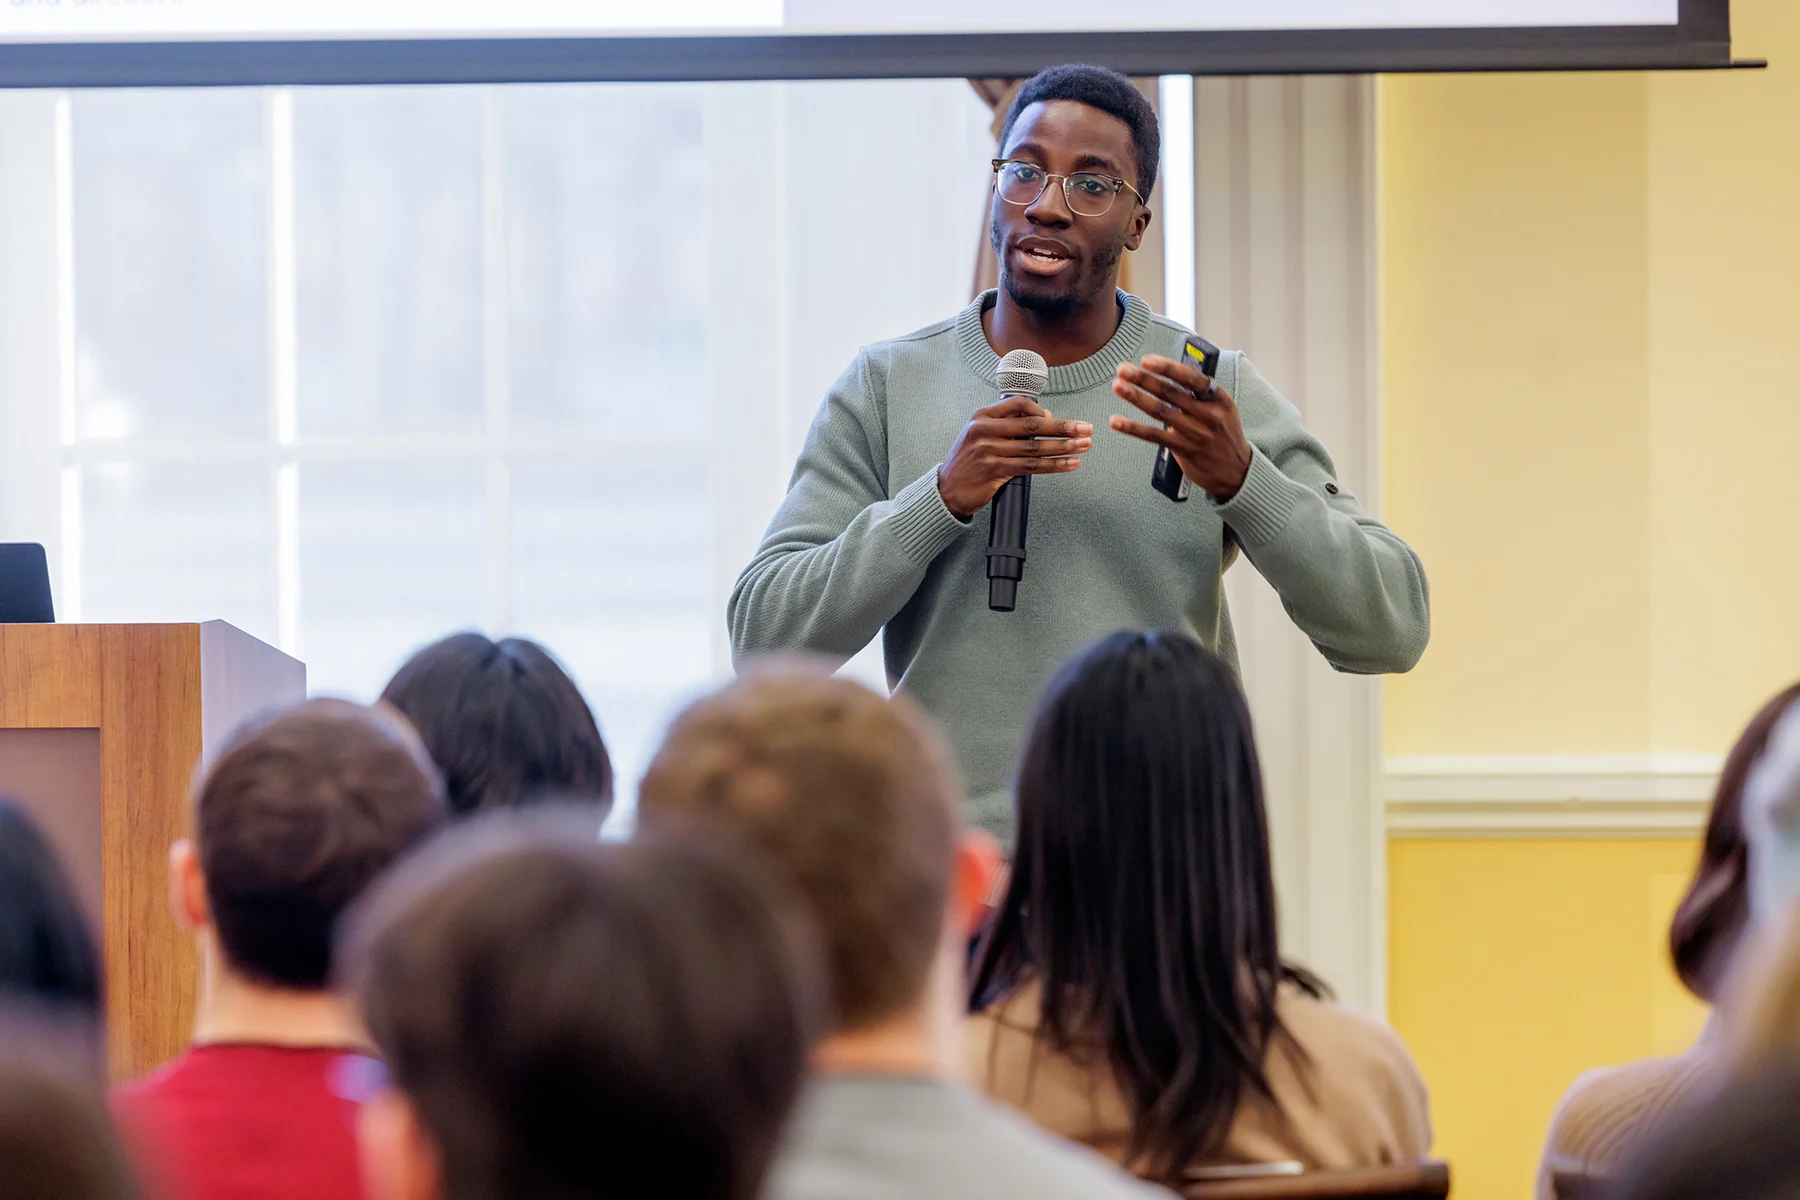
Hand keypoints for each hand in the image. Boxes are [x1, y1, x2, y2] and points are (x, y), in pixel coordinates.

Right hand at [936, 396, 1093, 518]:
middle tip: (1086, 429)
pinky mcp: (993, 470)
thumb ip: (1010, 426)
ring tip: (1084, 446)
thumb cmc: (968, 462)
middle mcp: (984, 430)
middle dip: (1064, 427)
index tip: (1060, 420)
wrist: (946, 490)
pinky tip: (1069, 464)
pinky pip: (1031, 467)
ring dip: (1064, 447)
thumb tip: (1046, 417)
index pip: (1019, 404)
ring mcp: (988, 450)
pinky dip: (1054, 465)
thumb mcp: (981, 435)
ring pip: (1035, 448)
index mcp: (982, 416)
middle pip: (1032, 425)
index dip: (1043, 410)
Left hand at [1109, 355, 1252, 499]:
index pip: (1191, 378)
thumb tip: (1169, 373)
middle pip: (1170, 392)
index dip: (1168, 368)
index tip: (1146, 360)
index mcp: (1218, 398)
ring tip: (1117, 386)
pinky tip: (1116, 421)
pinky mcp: (1183, 450)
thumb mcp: (1222, 408)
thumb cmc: (1223, 433)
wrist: (1236, 470)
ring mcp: (1195, 433)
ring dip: (1135, 397)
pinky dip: (1133, 427)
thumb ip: (1199, 393)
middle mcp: (1208, 414)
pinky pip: (1153, 436)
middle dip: (1143, 378)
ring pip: (1160, 411)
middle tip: (1122, 369)